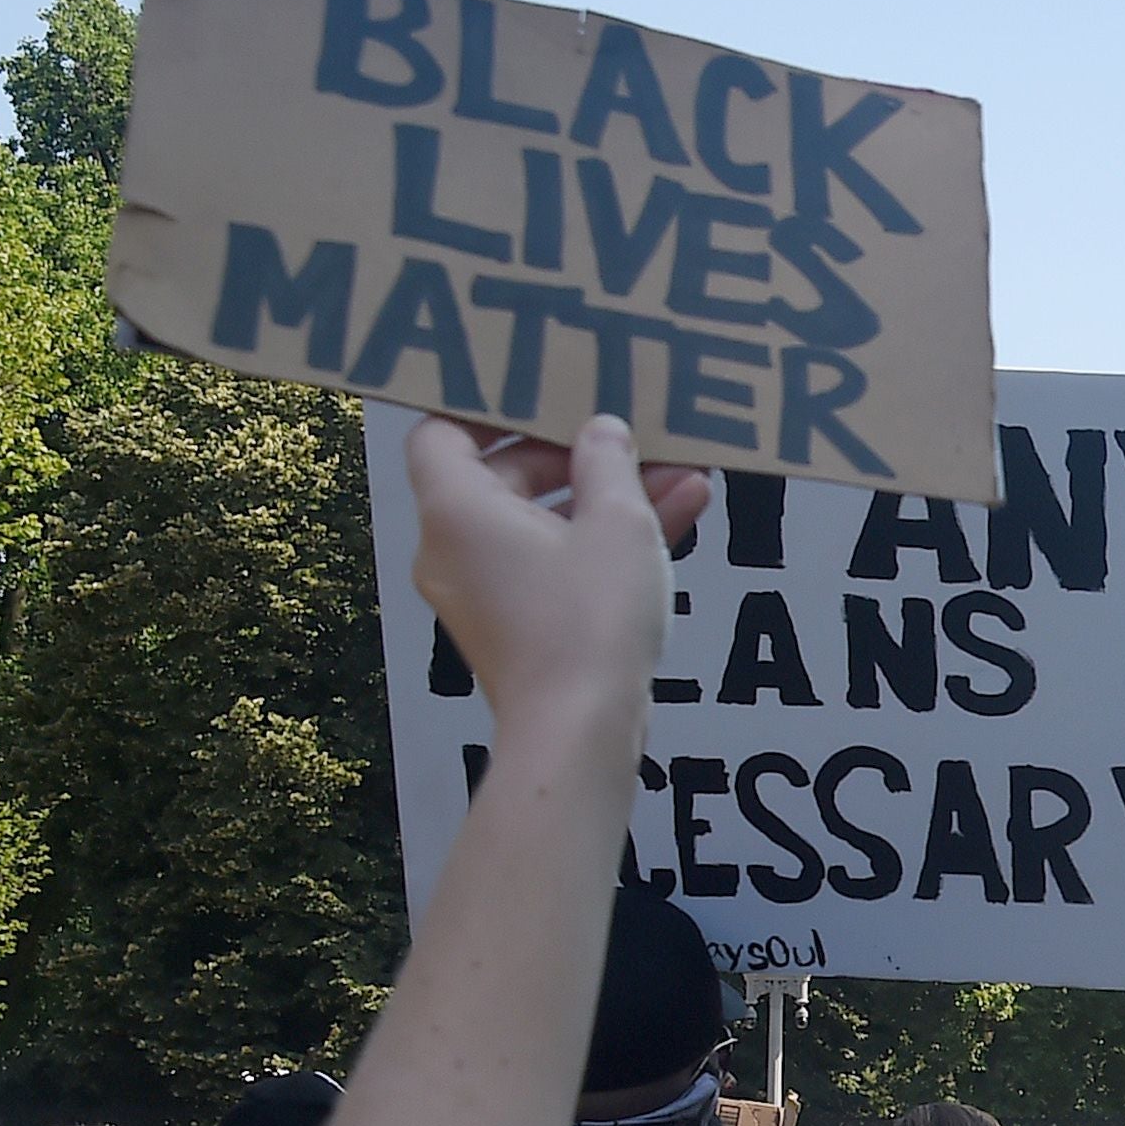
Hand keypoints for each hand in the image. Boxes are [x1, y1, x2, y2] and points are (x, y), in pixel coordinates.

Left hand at [405, 413, 711, 741]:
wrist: (579, 732)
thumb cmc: (589, 617)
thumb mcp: (616, 523)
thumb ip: (609, 463)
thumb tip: (602, 430)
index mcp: (455, 508)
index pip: (443, 431)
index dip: (488, 408)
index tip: (542, 394)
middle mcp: (452, 547)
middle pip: (504, 476)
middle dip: (577, 455)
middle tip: (631, 433)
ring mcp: (482, 593)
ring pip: (542, 525)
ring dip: (606, 499)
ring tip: (681, 472)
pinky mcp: (516, 628)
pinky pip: (553, 566)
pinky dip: (600, 544)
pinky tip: (679, 516)